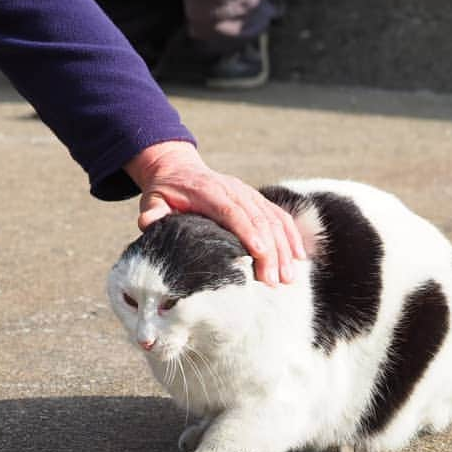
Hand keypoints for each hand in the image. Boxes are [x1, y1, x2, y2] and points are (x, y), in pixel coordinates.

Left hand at [125, 141, 305, 284]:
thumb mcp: (151, 200)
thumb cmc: (165, 192)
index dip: (248, 231)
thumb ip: (152, 213)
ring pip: (273, 218)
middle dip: (271, 251)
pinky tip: (299, 258)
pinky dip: (291, 236)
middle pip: (258, 218)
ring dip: (284, 248)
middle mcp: (234, 189)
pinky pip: (279, 216)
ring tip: (289, 278)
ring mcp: (248, 193)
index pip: (232, 210)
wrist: (179, 169)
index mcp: (208, 190)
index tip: (260, 253)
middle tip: (274, 282)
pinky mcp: (257, 199)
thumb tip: (151, 224)